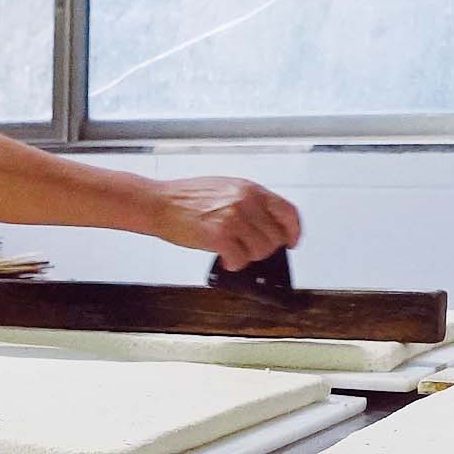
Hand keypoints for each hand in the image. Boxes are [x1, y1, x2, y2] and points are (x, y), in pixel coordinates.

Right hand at [142, 176, 299, 269]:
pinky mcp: (220, 236)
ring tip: (232, 252)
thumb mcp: (225, 189)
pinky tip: (224, 258)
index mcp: (250, 189)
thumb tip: (266, 226)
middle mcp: (246, 201)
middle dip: (263, 250)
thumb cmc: (185, 197)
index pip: (288, 212)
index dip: (293, 231)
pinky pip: (240, 260)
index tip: (291, 242)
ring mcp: (234, 218)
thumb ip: (249, 204)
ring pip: (260, 251)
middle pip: (275, 237)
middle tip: (248, 250)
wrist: (159, 202)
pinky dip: (234, 264)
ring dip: (247, 257)